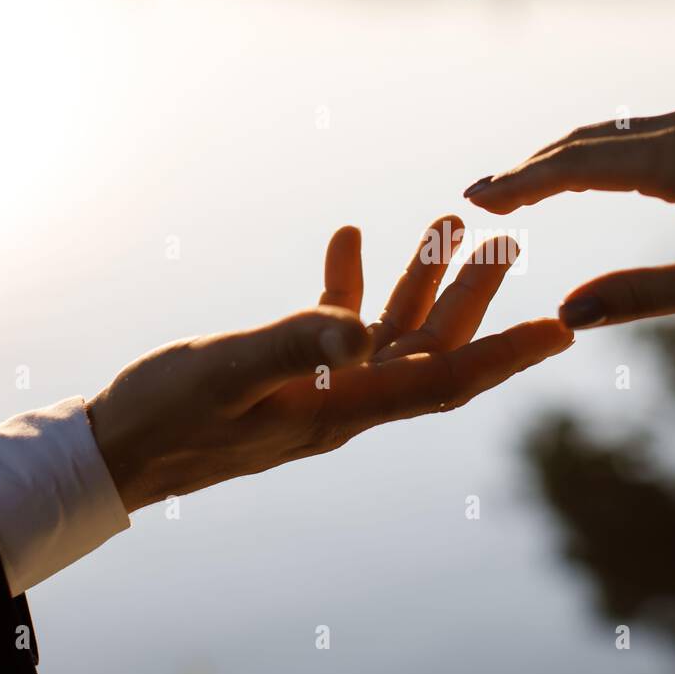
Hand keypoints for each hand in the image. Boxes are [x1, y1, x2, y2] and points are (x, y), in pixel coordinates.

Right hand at [87, 216, 571, 511]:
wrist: (113, 450)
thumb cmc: (164, 417)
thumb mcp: (226, 374)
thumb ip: (292, 347)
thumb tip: (361, 330)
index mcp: (342, 410)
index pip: (444, 381)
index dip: (507, 354)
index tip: (562, 328)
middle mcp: (342, 401)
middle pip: (430, 347)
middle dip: (474, 296)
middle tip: (509, 241)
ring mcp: (316, 387)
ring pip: (389, 331)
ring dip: (422, 280)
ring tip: (449, 223)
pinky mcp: (284, 371)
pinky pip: (332, 323)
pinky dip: (348, 282)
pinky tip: (350, 236)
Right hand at [464, 107, 674, 325]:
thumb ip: (640, 297)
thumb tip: (568, 314)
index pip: (575, 167)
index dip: (521, 184)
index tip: (474, 198)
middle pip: (581, 143)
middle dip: (527, 169)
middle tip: (478, 195)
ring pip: (605, 136)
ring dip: (556, 159)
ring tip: (514, 187)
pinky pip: (629, 137)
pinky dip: (589, 155)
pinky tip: (578, 174)